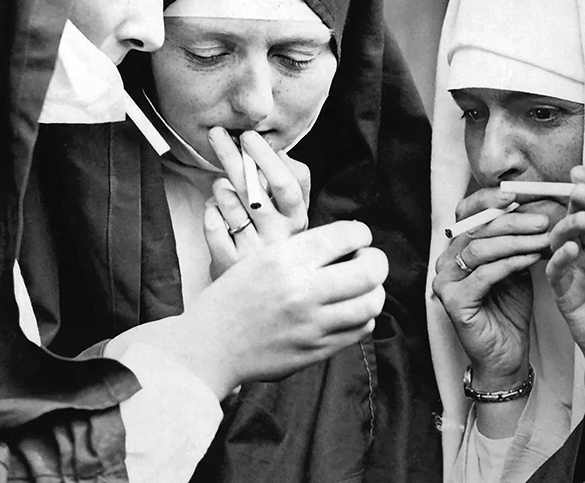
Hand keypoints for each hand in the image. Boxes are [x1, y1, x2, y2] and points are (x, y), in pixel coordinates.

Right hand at [106, 221, 386, 398]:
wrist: (208, 347)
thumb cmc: (232, 298)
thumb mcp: (261, 258)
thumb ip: (303, 250)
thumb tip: (347, 242)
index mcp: (285, 259)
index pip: (346, 236)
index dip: (361, 233)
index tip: (358, 237)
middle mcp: (302, 290)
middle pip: (369, 270)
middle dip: (377, 260)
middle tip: (369, 259)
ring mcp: (312, 324)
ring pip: (372, 302)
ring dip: (374, 290)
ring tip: (364, 287)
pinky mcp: (316, 351)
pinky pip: (360, 329)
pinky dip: (364, 316)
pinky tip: (351, 309)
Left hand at [205, 127, 310, 276]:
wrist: (264, 296)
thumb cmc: (277, 242)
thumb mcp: (295, 215)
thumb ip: (294, 182)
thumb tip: (280, 152)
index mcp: (297, 221)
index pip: (284, 184)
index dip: (265, 158)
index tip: (248, 136)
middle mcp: (278, 239)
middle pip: (252, 190)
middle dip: (232, 157)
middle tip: (217, 135)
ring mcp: (252, 254)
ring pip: (228, 206)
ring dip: (220, 187)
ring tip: (222, 184)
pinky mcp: (228, 266)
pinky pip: (212, 226)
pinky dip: (210, 212)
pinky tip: (215, 211)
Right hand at [433, 187, 549, 388]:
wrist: (506, 355)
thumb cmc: (510, 308)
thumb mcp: (514, 264)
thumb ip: (515, 239)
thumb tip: (534, 205)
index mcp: (456, 247)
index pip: (466, 212)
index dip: (490, 200)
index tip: (520, 194)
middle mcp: (445, 260)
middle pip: (476, 228)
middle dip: (513, 221)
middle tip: (543, 219)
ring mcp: (445, 280)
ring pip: (479, 248)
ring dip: (515, 240)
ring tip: (543, 237)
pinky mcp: (453, 301)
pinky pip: (484, 274)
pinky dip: (510, 263)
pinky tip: (532, 258)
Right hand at [546, 166, 584, 381]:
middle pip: (577, 218)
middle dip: (578, 199)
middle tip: (582, 186)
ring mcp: (576, 272)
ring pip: (560, 239)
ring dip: (567, 225)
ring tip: (581, 217)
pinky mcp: (566, 294)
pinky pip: (556, 271)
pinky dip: (559, 257)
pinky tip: (571, 249)